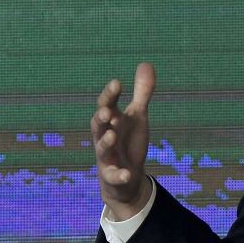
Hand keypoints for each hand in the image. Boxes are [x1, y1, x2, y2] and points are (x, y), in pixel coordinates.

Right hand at [92, 62, 154, 220]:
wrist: (126, 179)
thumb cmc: (128, 142)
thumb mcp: (138, 116)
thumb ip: (142, 93)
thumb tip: (145, 63)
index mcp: (111, 122)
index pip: (107, 105)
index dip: (110, 95)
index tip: (117, 83)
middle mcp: (105, 138)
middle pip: (98, 127)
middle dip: (100, 118)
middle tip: (106, 111)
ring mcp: (107, 158)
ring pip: (102, 150)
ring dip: (105, 142)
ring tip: (112, 134)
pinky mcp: (113, 177)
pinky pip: (114, 176)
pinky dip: (119, 175)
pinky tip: (127, 173)